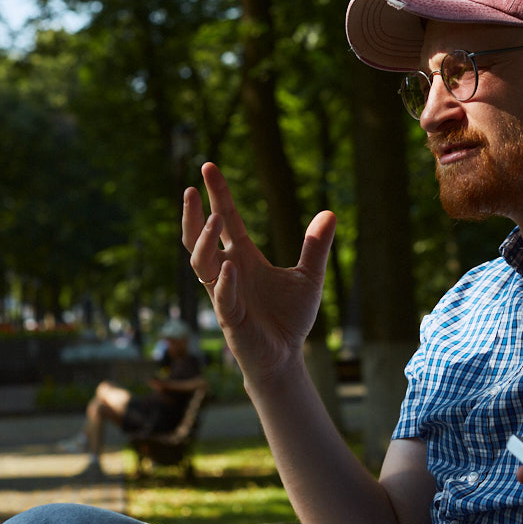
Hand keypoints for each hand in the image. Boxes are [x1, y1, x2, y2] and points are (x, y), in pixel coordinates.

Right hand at [181, 162, 335, 379]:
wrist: (287, 356)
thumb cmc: (290, 318)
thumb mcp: (309, 276)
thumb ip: (316, 246)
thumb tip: (330, 213)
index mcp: (244, 257)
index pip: (227, 219)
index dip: (218, 194)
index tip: (208, 166)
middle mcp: (229, 271)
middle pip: (200, 237)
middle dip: (194, 214)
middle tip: (192, 188)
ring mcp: (225, 293)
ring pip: (201, 263)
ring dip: (205, 241)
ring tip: (215, 218)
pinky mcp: (231, 318)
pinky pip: (221, 297)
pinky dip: (225, 282)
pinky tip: (231, 266)